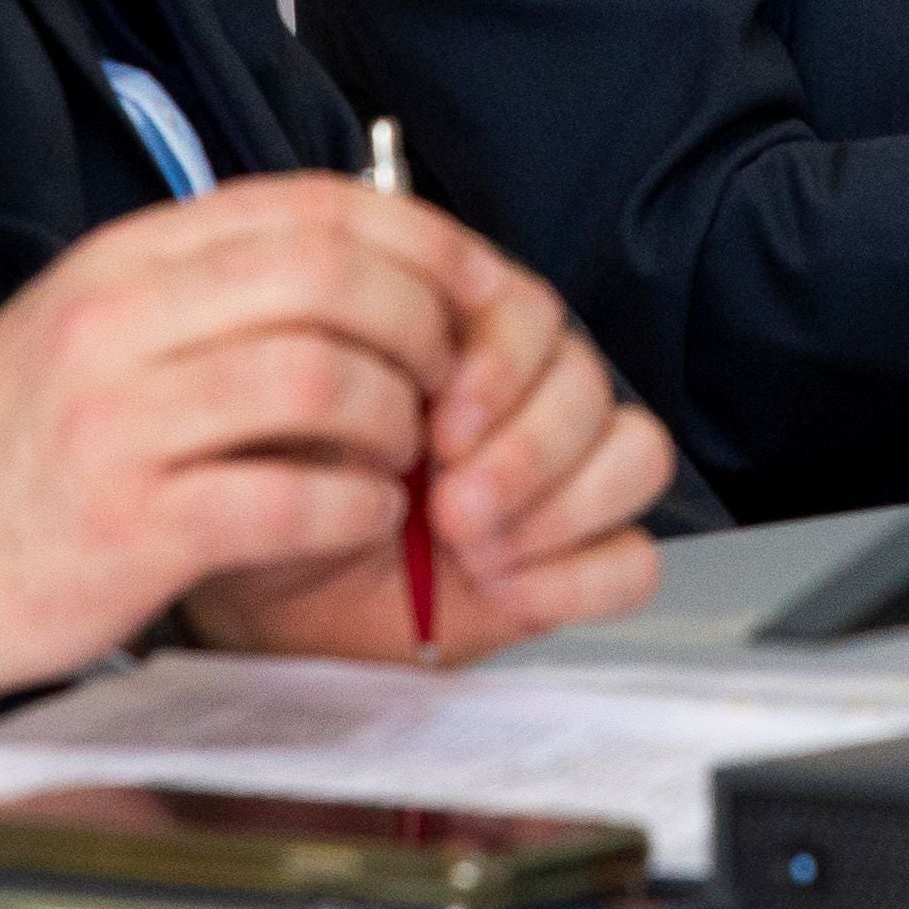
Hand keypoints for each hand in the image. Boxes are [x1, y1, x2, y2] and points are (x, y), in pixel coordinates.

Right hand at [0, 173, 481, 705]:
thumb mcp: (97, 323)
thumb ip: (210, 283)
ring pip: (323, 383)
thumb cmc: (19, 447)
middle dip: (425, 328)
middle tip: (453, 383)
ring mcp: (122, 424)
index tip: (475, 280)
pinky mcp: (131, 528)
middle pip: (331, 280)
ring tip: (401, 456)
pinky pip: (289, 499)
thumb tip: (358, 258)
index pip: (307, 207)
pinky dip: (355, 508)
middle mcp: (121, 322)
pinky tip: (359, 518)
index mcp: (125, 260)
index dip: (419, 237)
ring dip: (396, 424)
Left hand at [189, 233, 677, 665]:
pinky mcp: (580, 562)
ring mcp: (562, 478)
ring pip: (636, 453)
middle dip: (525, 449)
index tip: (436, 423)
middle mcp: (523, 396)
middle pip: (589, 381)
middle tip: (451, 507)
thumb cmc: (279, 492)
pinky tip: (504, 589)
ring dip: (559, 506)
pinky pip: (636, 559)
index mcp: (460, 339)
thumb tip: (404, 373)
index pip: (531, 312)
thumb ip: (340, 366)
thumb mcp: (285, 414)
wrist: (271, 596)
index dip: (498, 364)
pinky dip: (577, 578)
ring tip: (474, 550)